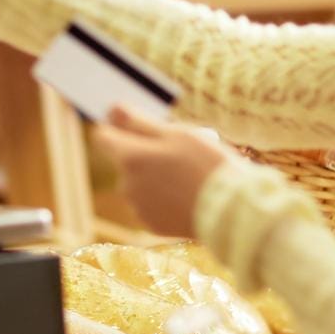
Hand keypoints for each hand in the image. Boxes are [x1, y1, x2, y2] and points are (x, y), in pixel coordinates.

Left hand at [94, 107, 234, 238]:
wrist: (231, 211)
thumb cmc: (206, 165)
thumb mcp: (175, 134)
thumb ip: (138, 122)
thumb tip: (111, 109)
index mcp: (130, 158)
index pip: (103, 137)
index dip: (119, 128)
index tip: (140, 127)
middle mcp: (126, 184)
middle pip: (126, 160)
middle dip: (145, 154)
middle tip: (180, 152)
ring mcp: (138, 207)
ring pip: (139, 183)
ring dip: (155, 177)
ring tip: (189, 176)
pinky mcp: (152, 225)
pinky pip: (151, 204)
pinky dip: (164, 198)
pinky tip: (188, 196)